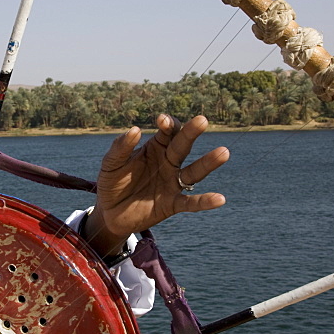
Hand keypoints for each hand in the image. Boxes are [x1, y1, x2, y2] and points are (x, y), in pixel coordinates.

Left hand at [83, 114, 228, 255]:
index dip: (167, 124)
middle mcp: (168, 163)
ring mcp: (172, 183)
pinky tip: (220, 199)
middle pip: (183, 145)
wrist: (109, 213)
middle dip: (191, 132)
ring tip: (224, 152)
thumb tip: (135, 130)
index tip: (161, 121)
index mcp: (155, 148)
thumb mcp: (110, 164)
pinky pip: (190, 203)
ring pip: (194, 171)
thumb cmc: (112, 183)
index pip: (168, 131)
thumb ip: (120, 148)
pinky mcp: (172, 204)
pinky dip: (204, 202)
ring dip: (208, 162)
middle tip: (202, 120)